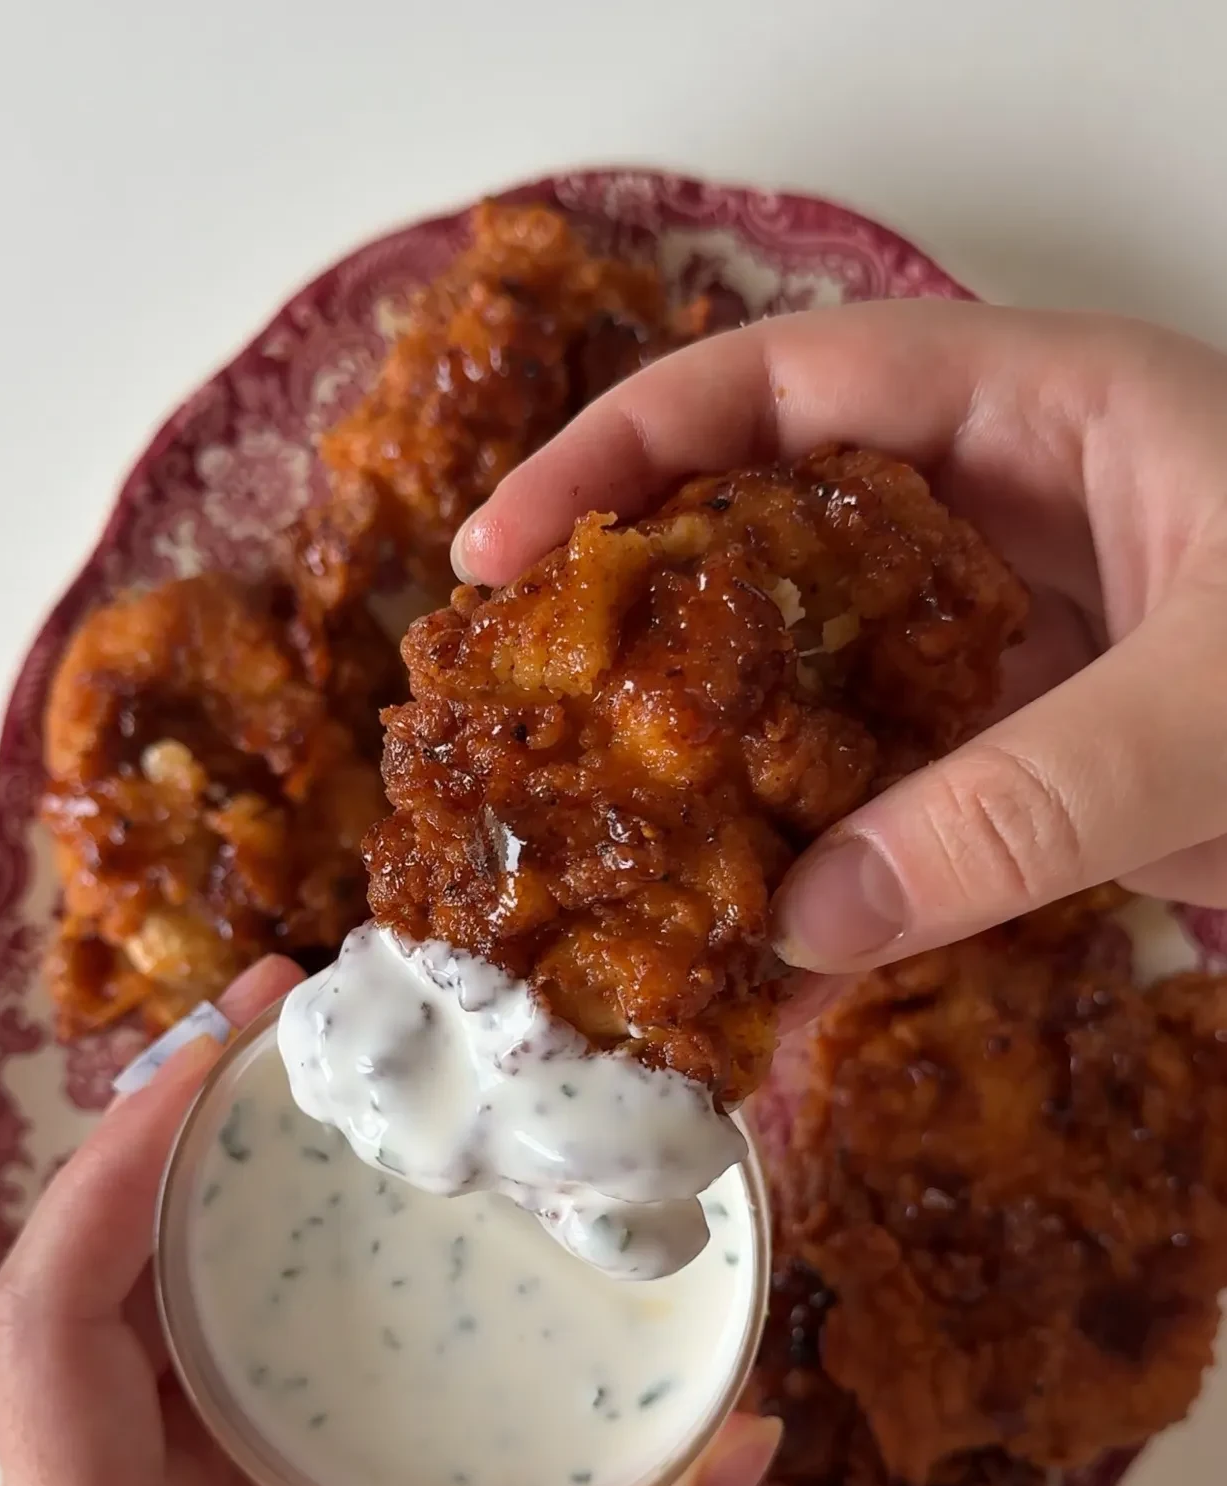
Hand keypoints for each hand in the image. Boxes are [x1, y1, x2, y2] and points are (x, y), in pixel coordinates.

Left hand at [0, 958, 778, 1485]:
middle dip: (166, 1128)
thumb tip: (747, 1444)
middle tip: (288, 1014)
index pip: (48, 1313)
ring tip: (306, 1068)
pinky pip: (192, 1344)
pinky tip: (331, 1200)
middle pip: (81, 1268)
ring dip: (202, 1176)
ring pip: (130, 1295)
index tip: (215, 1059)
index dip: (113, 1169)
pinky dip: (244, 1254)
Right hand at [453, 303, 1226, 973]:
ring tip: (612, 832)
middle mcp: (1018, 510)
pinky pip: (906, 782)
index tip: (504, 549)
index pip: (784, 387)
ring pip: (829, 669)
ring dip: (727, 749)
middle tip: (523, 707)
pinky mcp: (1053, 751)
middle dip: (644, 605)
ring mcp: (1032, 638)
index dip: (623, 451)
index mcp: (1047, 411)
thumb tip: (807, 924)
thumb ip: (1019, 807)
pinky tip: (764, 914)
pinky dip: (830, 847)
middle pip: (775, 523)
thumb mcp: (1220, 708)